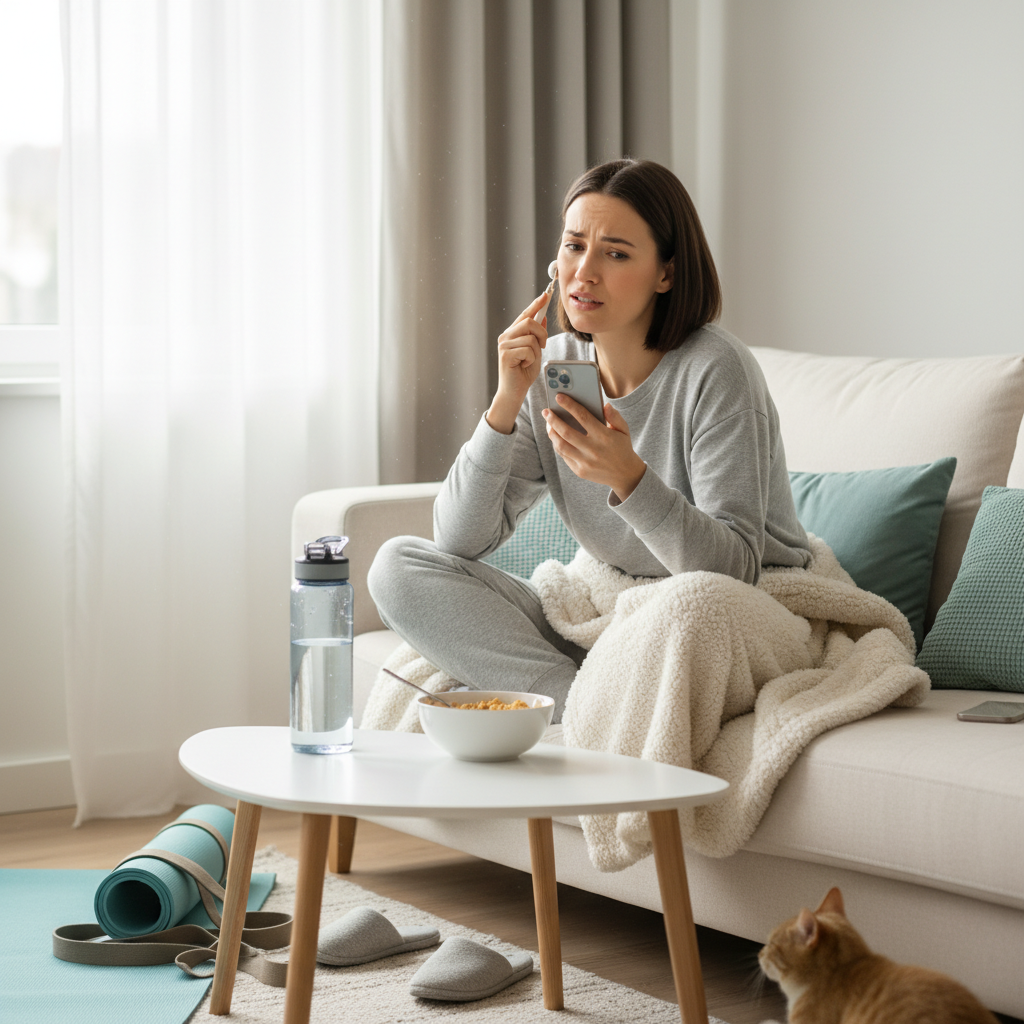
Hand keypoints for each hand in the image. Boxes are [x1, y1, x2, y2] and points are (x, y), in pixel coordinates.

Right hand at [485, 292, 549, 434]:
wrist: (514, 392)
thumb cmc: (523, 373)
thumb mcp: (534, 351)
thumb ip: (536, 335)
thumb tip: (542, 317)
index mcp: (511, 333)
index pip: (525, 315)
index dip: (536, 304)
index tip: (546, 294)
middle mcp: (505, 336)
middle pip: (530, 322)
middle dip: (542, 334)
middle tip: (543, 346)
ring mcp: (504, 345)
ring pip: (531, 337)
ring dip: (536, 351)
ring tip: (528, 361)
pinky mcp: (505, 355)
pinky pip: (528, 350)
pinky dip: (531, 359)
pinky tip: (523, 366)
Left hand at [543, 397, 646, 500]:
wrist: (625, 475)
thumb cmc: (622, 448)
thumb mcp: (624, 430)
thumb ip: (615, 417)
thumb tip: (605, 405)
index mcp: (604, 436)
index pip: (583, 417)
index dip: (569, 405)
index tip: (559, 397)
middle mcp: (593, 450)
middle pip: (566, 432)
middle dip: (553, 420)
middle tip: (546, 411)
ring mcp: (585, 462)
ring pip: (561, 446)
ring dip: (551, 433)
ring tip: (548, 423)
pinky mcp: (579, 471)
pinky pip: (564, 456)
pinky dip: (557, 444)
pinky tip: (555, 436)